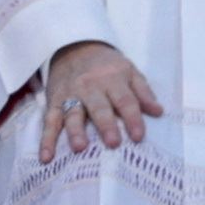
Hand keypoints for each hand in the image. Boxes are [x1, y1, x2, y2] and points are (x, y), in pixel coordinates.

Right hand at [38, 40, 163, 163]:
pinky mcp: (53, 102)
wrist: (74, 47)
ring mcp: (70, 94)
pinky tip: (47, 157)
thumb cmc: (107, 66)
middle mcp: (90, 86)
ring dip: (75, 131)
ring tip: (79, 148)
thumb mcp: (129, 71)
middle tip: (112, 143)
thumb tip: (158, 112)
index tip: (138, 136)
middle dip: (105, 125)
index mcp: (112, 79)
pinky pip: (49, 121)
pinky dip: (46, 139)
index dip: (132, 118)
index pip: (125, 100)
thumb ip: (143, 92)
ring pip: (72, 113)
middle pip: (98, 107)